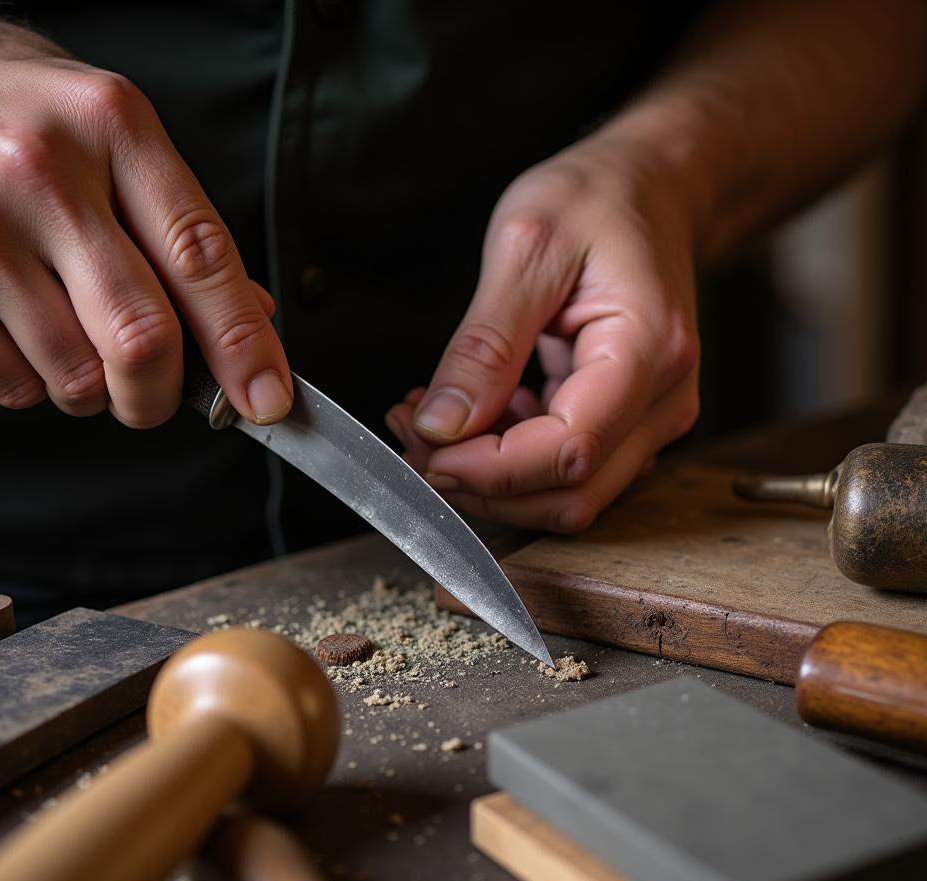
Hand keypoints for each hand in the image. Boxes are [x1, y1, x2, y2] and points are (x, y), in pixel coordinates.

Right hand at [0, 8, 290, 426]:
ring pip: (74, 381)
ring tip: (58, 322)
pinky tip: (6, 321)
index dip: (244, 344)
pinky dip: (27, 379)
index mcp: (108, 129)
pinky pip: (9, 387)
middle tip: (154, 394)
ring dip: (87, 384)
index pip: (200, 257)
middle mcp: (37, 178)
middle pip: (140, 339)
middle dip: (161, 394)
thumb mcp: (109, 133)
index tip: (267, 397)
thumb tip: (251, 318)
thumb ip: (181, 226)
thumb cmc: (12, 114)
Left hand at [386, 135, 700, 532]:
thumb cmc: (600, 199)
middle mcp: (661, 401)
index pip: (569, 451)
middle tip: (413, 436)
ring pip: (566, 497)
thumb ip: (484, 345)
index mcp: (648, 351)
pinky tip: (473, 418)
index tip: (424, 445)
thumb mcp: (526, 247)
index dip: (489, 468)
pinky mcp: (624, 425)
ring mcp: (648, 420)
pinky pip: (564, 473)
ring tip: (430, 423)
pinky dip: (507, 462)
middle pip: (570, 496)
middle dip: (481, 484)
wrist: (652, 188)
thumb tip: (441, 425)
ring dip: (490, 479)